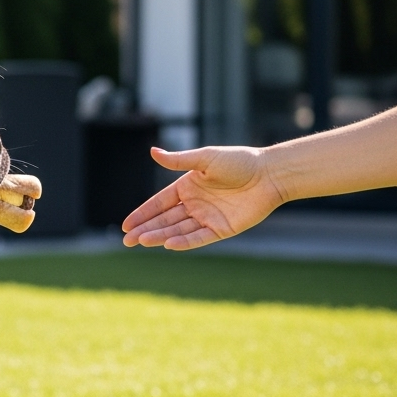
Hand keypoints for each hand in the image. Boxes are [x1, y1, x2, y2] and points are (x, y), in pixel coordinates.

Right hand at [122, 146, 286, 249]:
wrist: (270, 174)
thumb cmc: (239, 161)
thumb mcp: (205, 159)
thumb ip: (179, 161)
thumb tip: (152, 152)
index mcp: (188, 187)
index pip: (159, 203)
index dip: (142, 214)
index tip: (126, 225)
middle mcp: (195, 204)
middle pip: (164, 220)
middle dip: (145, 230)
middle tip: (127, 240)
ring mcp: (207, 218)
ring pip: (178, 230)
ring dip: (160, 236)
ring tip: (143, 241)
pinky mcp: (221, 229)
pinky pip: (199, 238)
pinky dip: (184, 242)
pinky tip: (169, 245)